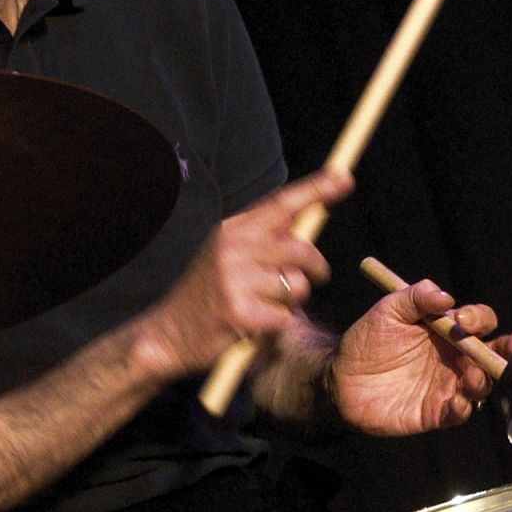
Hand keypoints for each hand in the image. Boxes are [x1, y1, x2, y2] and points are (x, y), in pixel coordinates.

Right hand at [137, 168, 351, 377]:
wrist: (166, 334)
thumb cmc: (206, 294)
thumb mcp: (226, 254)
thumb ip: (261, 238)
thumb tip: (303, 222)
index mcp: (232, 229)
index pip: (281, 203)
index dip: (317, 189)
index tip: (344, 177)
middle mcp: (232, 248)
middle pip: (301, 249)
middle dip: (317, 267)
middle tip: (317, 276)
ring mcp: (234, 280)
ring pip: (297, 286)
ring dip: (292, 300)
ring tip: (266, 304)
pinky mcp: (240, 313)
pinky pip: (286, 316)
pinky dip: (278, 323)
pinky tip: (255, 324)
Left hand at [329, 281, 511, 435]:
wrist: (342, 377)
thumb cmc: (368, 339)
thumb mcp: (389, 310)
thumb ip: (416, 297)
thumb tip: (445, 296)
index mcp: (448, 330)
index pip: (479, 322)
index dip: (478, 318)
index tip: (462, 320)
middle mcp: (454, 357)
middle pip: (493, 354)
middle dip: (507, 351)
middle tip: (510, 347)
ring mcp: (448, 385)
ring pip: (481, 385)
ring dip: (483, 380)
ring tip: (472, 376)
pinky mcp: (436, 412)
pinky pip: (460, 412)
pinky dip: (463, 408)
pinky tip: (456, 402)